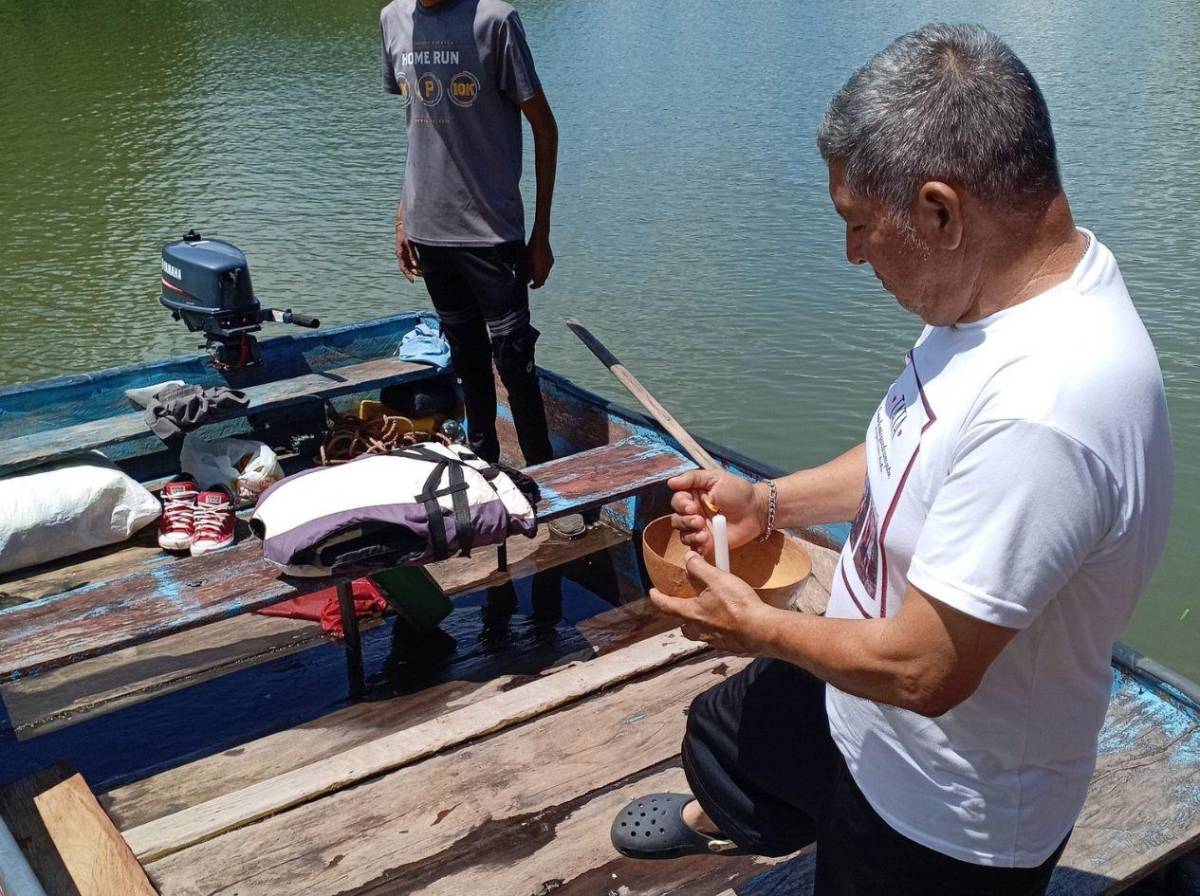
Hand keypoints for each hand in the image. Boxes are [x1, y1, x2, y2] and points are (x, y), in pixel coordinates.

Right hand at [394, 216, 421, 282]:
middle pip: (408, 268)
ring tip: (426, 272)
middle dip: (415, 273)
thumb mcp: (410, 242)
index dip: (408, 275)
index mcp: (400, 253)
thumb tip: (416, 264)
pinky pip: (412, 259)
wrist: (404, 222)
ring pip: (410, 264)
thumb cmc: (407, 231)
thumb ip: (412, 253)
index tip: (413, 281)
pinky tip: (424, 265)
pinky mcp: (407, 249)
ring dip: (417, 269)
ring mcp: (404, 252)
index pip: (403, 267)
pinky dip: (418, 263)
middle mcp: (401, 254)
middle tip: (424, 276)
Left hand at [527, 232, 553, 288]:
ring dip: (540, 276)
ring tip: (535, 273)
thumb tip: (527, 280)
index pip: (539, 283)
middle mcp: (546, 269)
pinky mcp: (551, 260)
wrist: (540, 238)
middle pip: (543, 280)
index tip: (530, 286)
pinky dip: (543, 270)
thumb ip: (526, 272)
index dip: (534, 286)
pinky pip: (547, 268)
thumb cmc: (530, 249)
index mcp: (539, 270)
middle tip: (532, 281)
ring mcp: (549, 265)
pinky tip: (539, 265)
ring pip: (545, 274)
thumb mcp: (525, 261)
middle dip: (538, 282)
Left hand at [650, 551, 772, 655]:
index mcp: (692, 613)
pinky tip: (728, 623)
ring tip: (707, 613)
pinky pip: (717, 638)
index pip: (667, 606)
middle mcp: (699, 630)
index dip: (658, 598)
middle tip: (684, 605)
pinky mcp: (728, 646)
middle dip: (681, 615)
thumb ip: (699, 567)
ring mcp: (714, 641)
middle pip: (683, 625)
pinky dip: (717, 630)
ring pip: (699, 633)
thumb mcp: (717, 578)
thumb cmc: (738, 604)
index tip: (652, 592)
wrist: (761, 630)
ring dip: (699, 624)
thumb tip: (687, 558)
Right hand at [668, 469, 766, 554]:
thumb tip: (670, 482)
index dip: (681, 506)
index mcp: (693, 496)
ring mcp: (700, 530)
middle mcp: (693, 513)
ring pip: (683, 535)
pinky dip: (696, 546)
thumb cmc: (737, 491)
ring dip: (690, 535)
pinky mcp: (708, 543)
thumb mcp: (715, 478)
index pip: (677, 502)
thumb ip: (693, 478)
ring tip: (704, 534)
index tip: (692, 507)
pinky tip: (705, 542)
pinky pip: (695, 548)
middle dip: (685, 521)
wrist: (757, 509)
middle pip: (676, 520)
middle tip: (699, 521)